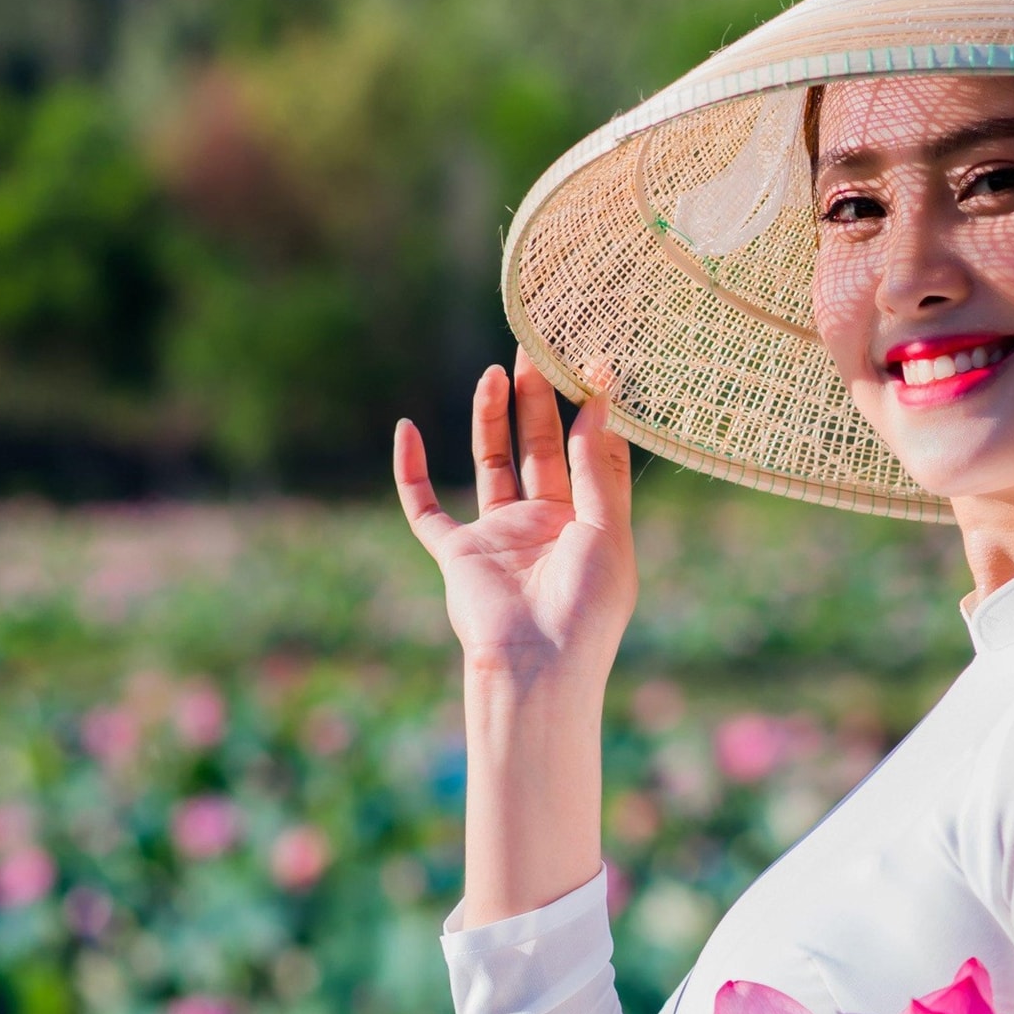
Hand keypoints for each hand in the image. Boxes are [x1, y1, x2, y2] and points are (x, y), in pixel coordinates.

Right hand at [394, 350, 635, 700]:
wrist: (537, 666)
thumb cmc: (585, 609)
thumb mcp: (606, 532)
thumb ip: (598, 469)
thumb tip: (600, 402)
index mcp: (586, 523)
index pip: (586, 453)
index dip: (587, 409)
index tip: (591, 360)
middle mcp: (542, 525)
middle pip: (539, 447)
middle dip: (538, 399)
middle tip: (538, 348)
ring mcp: (497, 536)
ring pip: (490, 462)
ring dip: (491, 417)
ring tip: (497, 371)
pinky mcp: (457, 553)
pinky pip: (426, 508)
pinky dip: (411, 471)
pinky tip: (407, 429)